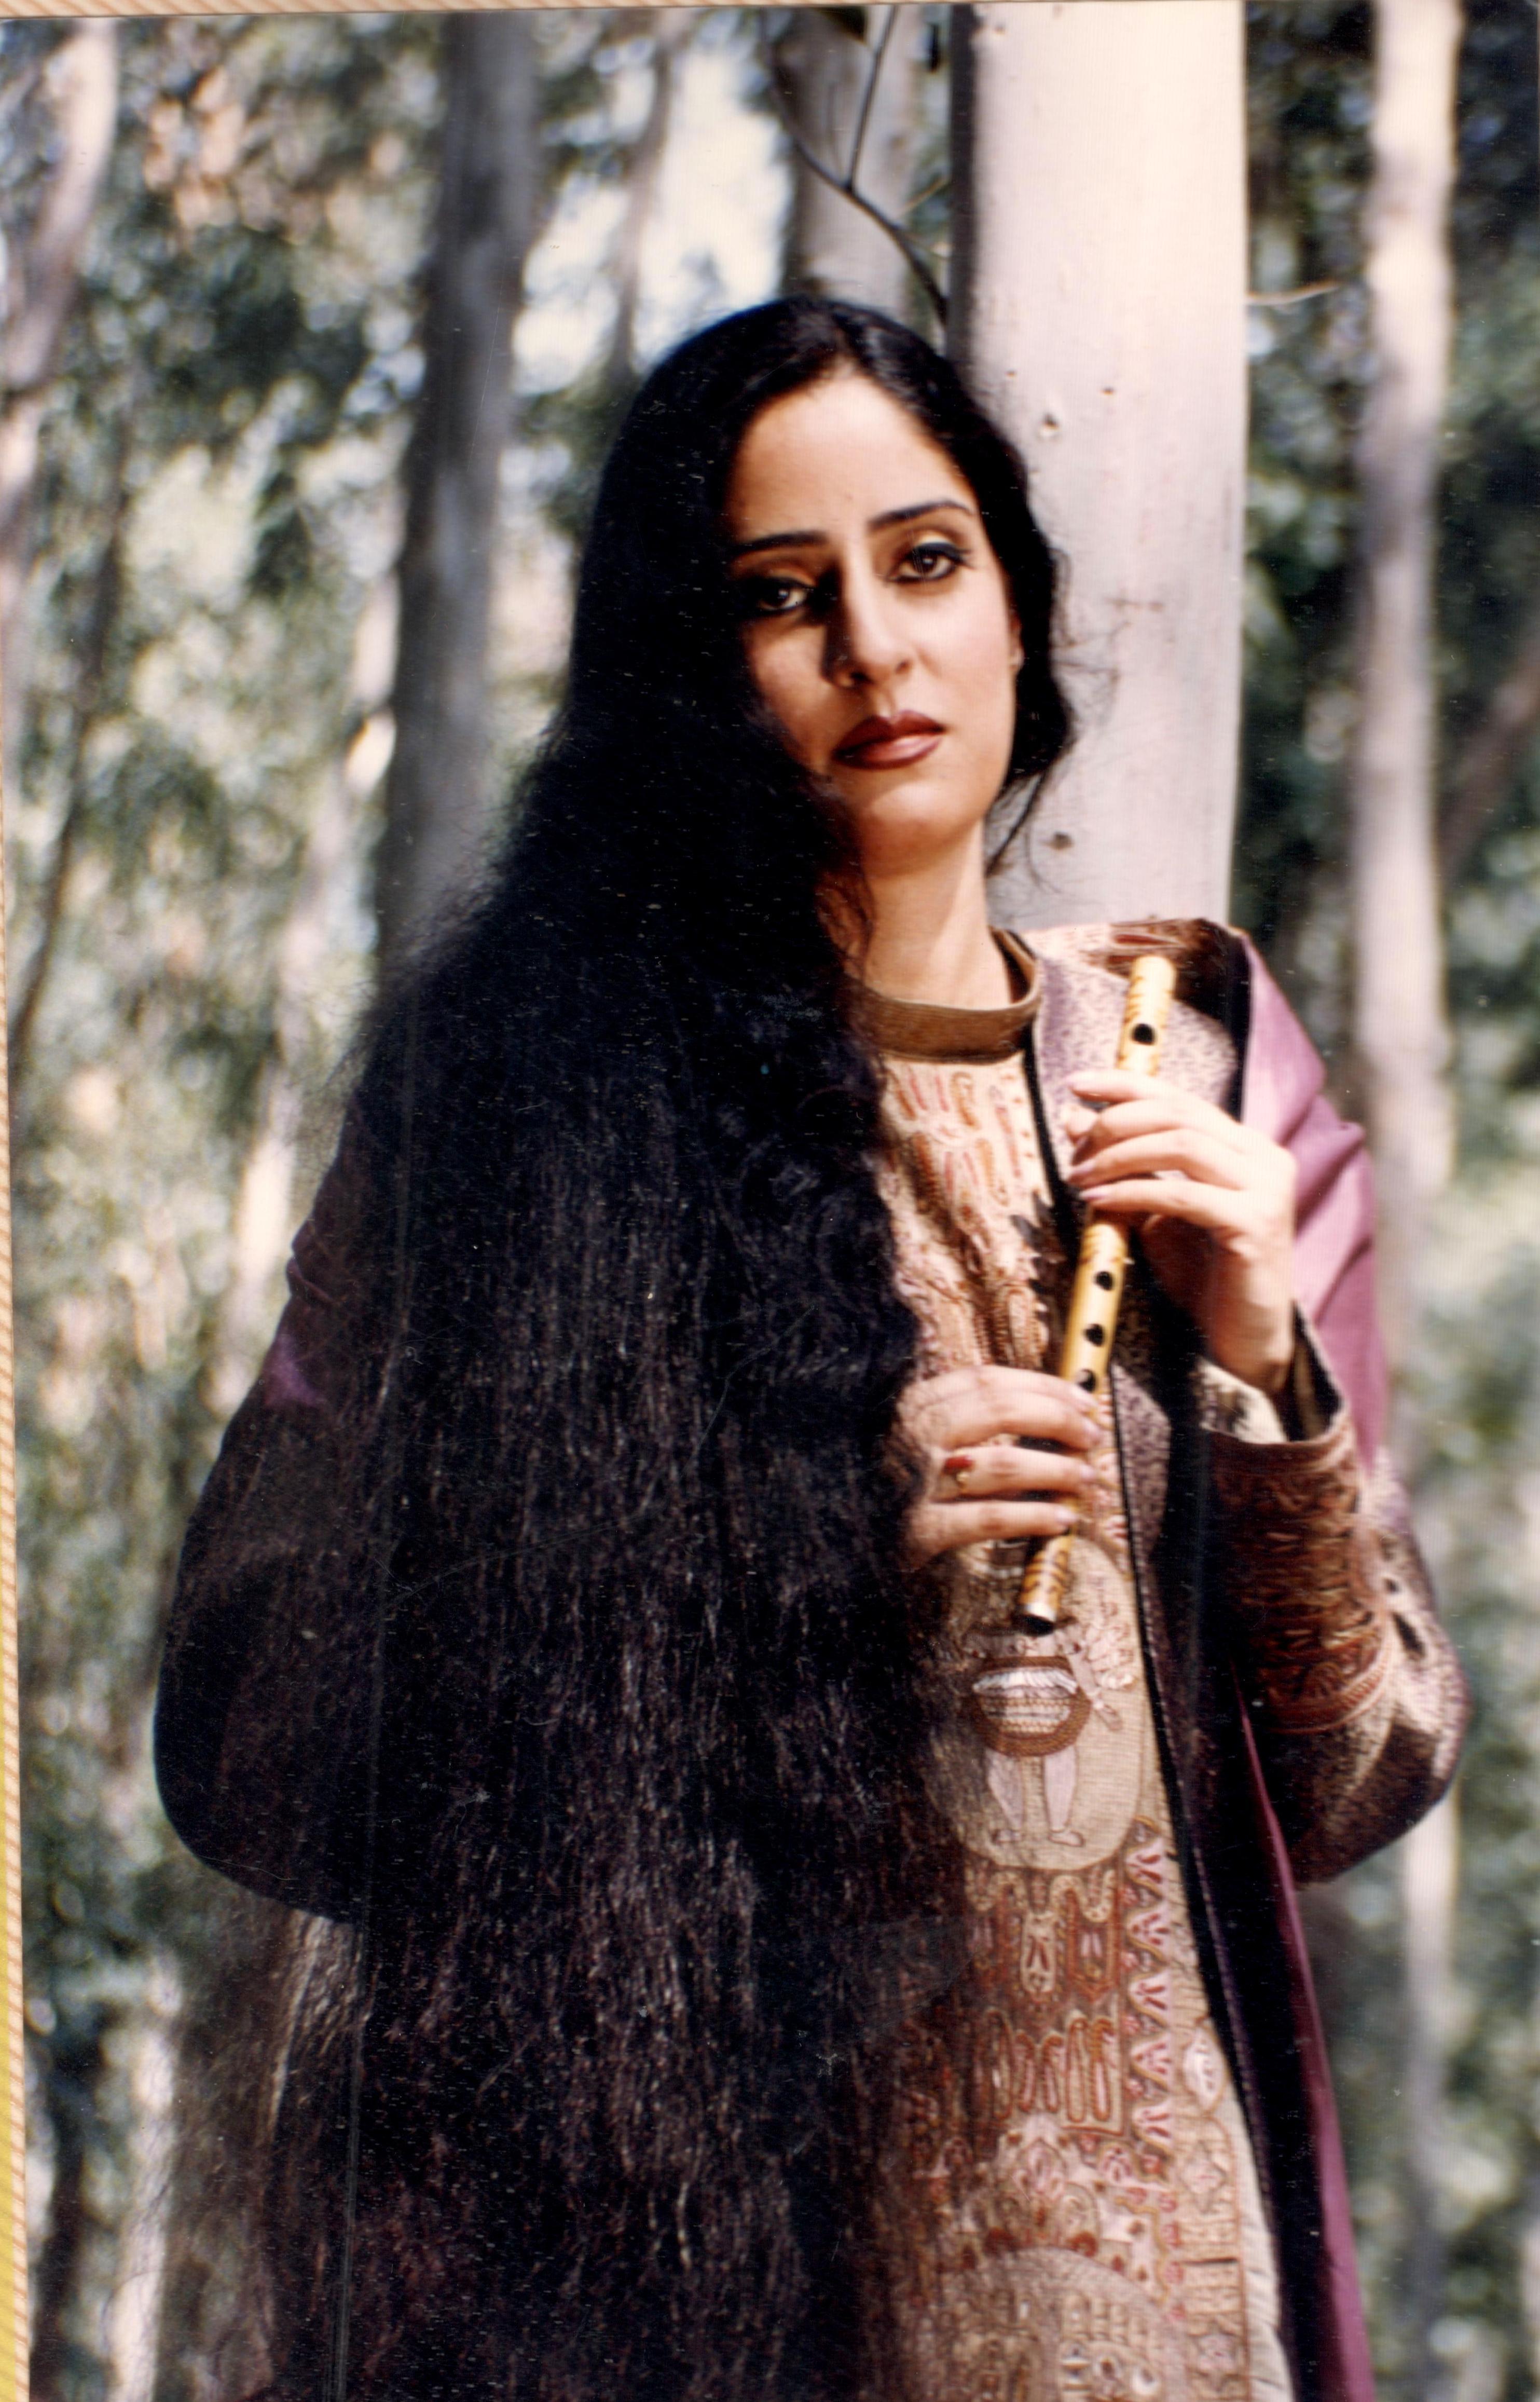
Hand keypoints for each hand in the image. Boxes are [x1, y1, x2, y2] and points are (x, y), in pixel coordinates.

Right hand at [900, 1365, 1100, 1566]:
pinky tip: (1061, 1520)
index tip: (1083, 1400)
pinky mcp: (918, 1531)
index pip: (985, 1379)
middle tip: (1091, 1437)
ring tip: (1085, 1480)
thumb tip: (1045, 1419)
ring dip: (1056, 1470)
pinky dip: (1031, 1517)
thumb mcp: (916, 1440)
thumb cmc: (890, 1484)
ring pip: (1001, 1464)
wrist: (835, 1535)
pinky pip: (988, 1519)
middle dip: (1058, 1419)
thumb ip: (964, 1425)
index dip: (1042, 1385)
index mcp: (912, 1406)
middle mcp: (912, 1436)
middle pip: (999, 1410)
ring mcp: (914, 1483)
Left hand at [1063, 1070, 1296, 1395]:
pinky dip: (1133, 1193)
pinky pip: (1183, 1195)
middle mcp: (1265, 1157)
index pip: (1181, 1097)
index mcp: (1246, 1147)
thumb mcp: (1153, 1212)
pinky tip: (1097, 1203)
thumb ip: (1124, 1165)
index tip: (1075, 1082)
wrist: (1243, 1343)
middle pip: (1179, 1113)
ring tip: (1079, 1177)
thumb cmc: (1201, 1278)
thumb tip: (1072, 1116)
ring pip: (1183, 1144)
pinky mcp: (1256, 1225)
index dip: (1127, 1083)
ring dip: (1120, 1156)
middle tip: (1074, 1150)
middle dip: (1116, 1123)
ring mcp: (1267, 1189)